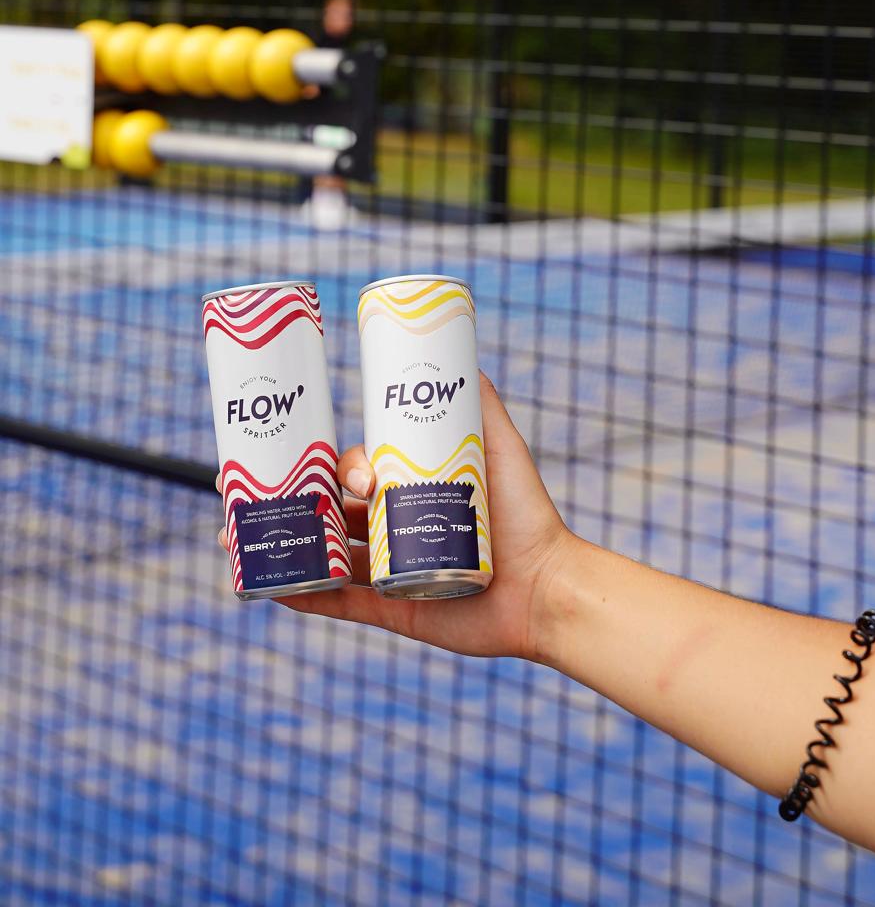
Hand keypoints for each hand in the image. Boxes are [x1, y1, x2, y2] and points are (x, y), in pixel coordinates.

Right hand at [217, 373, 570, 659]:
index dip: (335, 464)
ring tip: (238, 537)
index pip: (358, 472)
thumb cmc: (526, 514)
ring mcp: (387, 571)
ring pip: (323, 554)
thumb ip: (480, 403)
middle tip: (270, 492)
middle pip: (332, 510)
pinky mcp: (390, 610)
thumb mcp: (499, 448)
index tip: (324, 457)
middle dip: (296, 500)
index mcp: (409, 488)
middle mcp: (392, 528)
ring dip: (283, 544)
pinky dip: (300, 595)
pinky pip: (336, 604)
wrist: (545, 586)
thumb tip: (463, 355)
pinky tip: (267, 585)